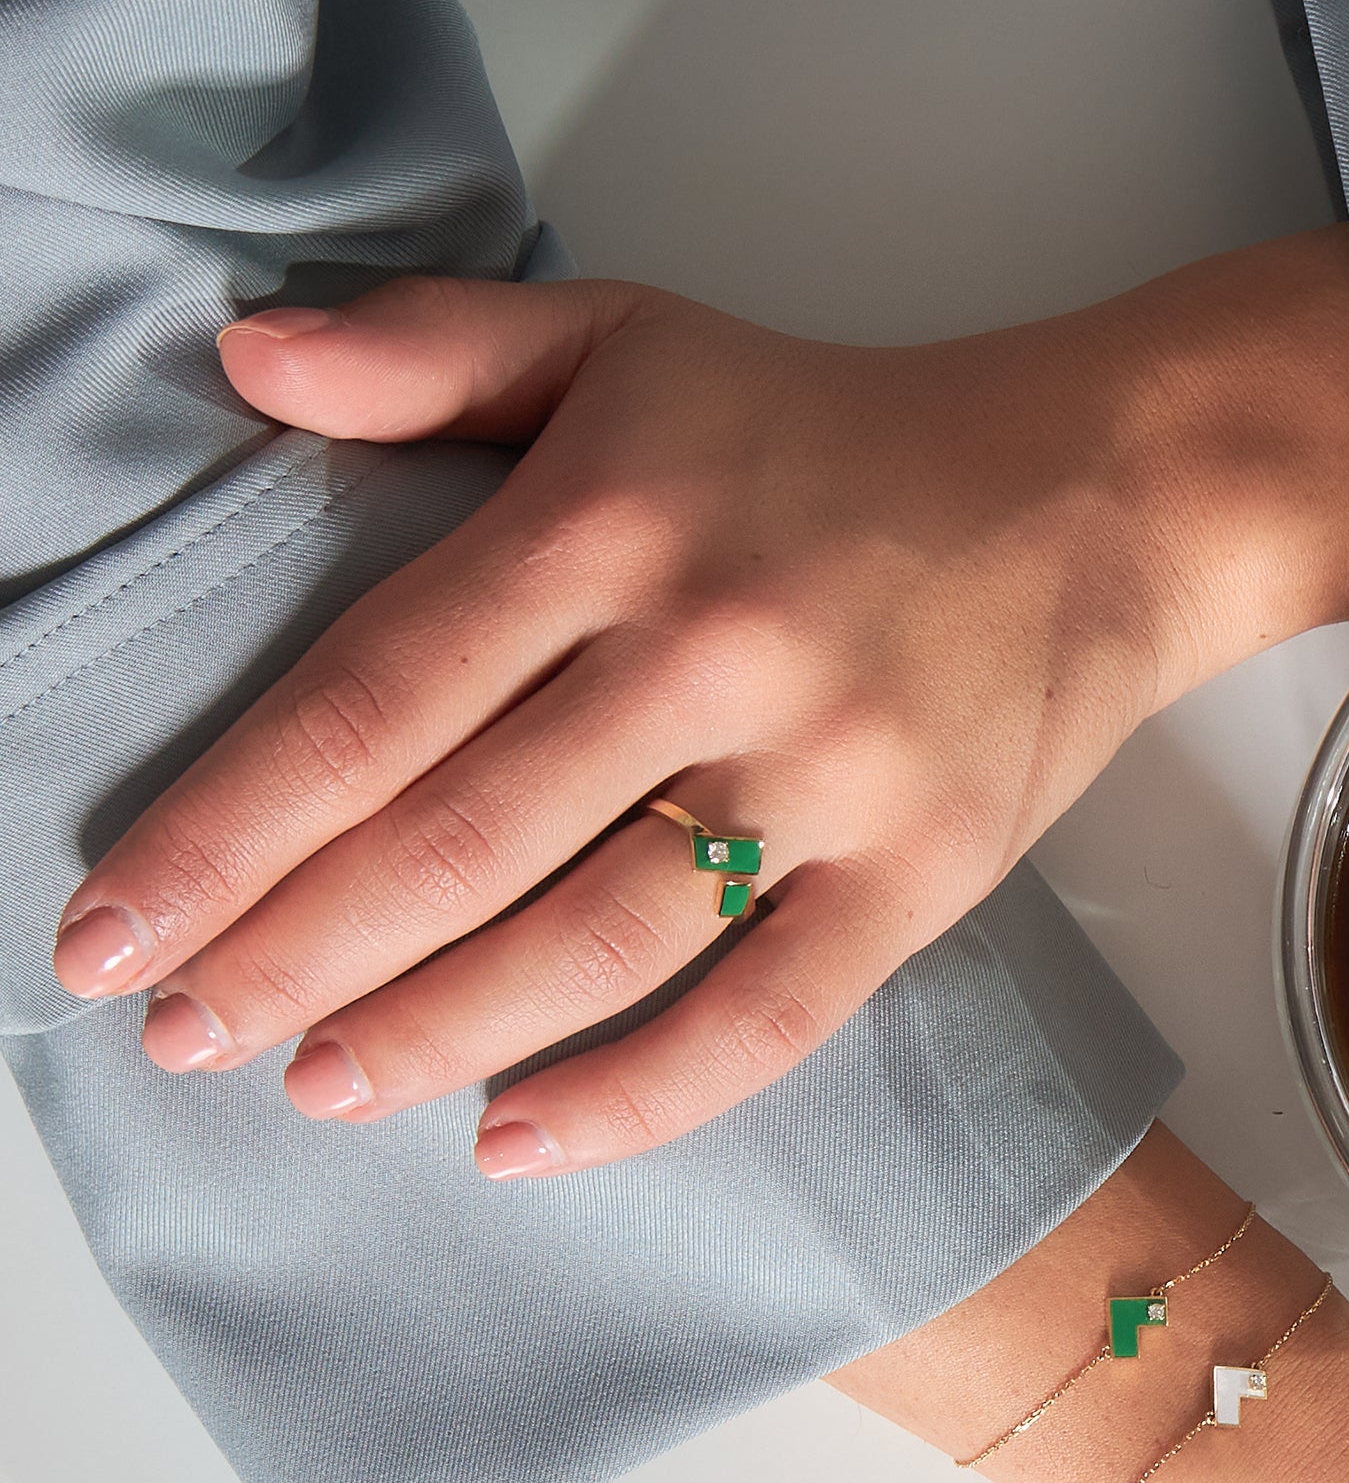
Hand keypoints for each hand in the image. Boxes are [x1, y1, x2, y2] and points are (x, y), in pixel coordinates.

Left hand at [50, 234, 1348, 1175]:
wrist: (1097, 496)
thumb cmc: (838, 432)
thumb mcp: (628, 339)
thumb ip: (433, 350)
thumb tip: (242, 362)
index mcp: (609, 520)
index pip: (373, 699)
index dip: (229, 828)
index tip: (118, 929)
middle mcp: (709, 651)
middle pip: (457, 839)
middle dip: (296, 955)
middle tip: (186, 1038)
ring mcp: (825, 776)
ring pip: (593, 941)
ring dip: (435, 1031)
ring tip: (318, 1087)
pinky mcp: (919, 873)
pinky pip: (767, 1015)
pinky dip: (640, 1095)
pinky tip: (520, 1143)